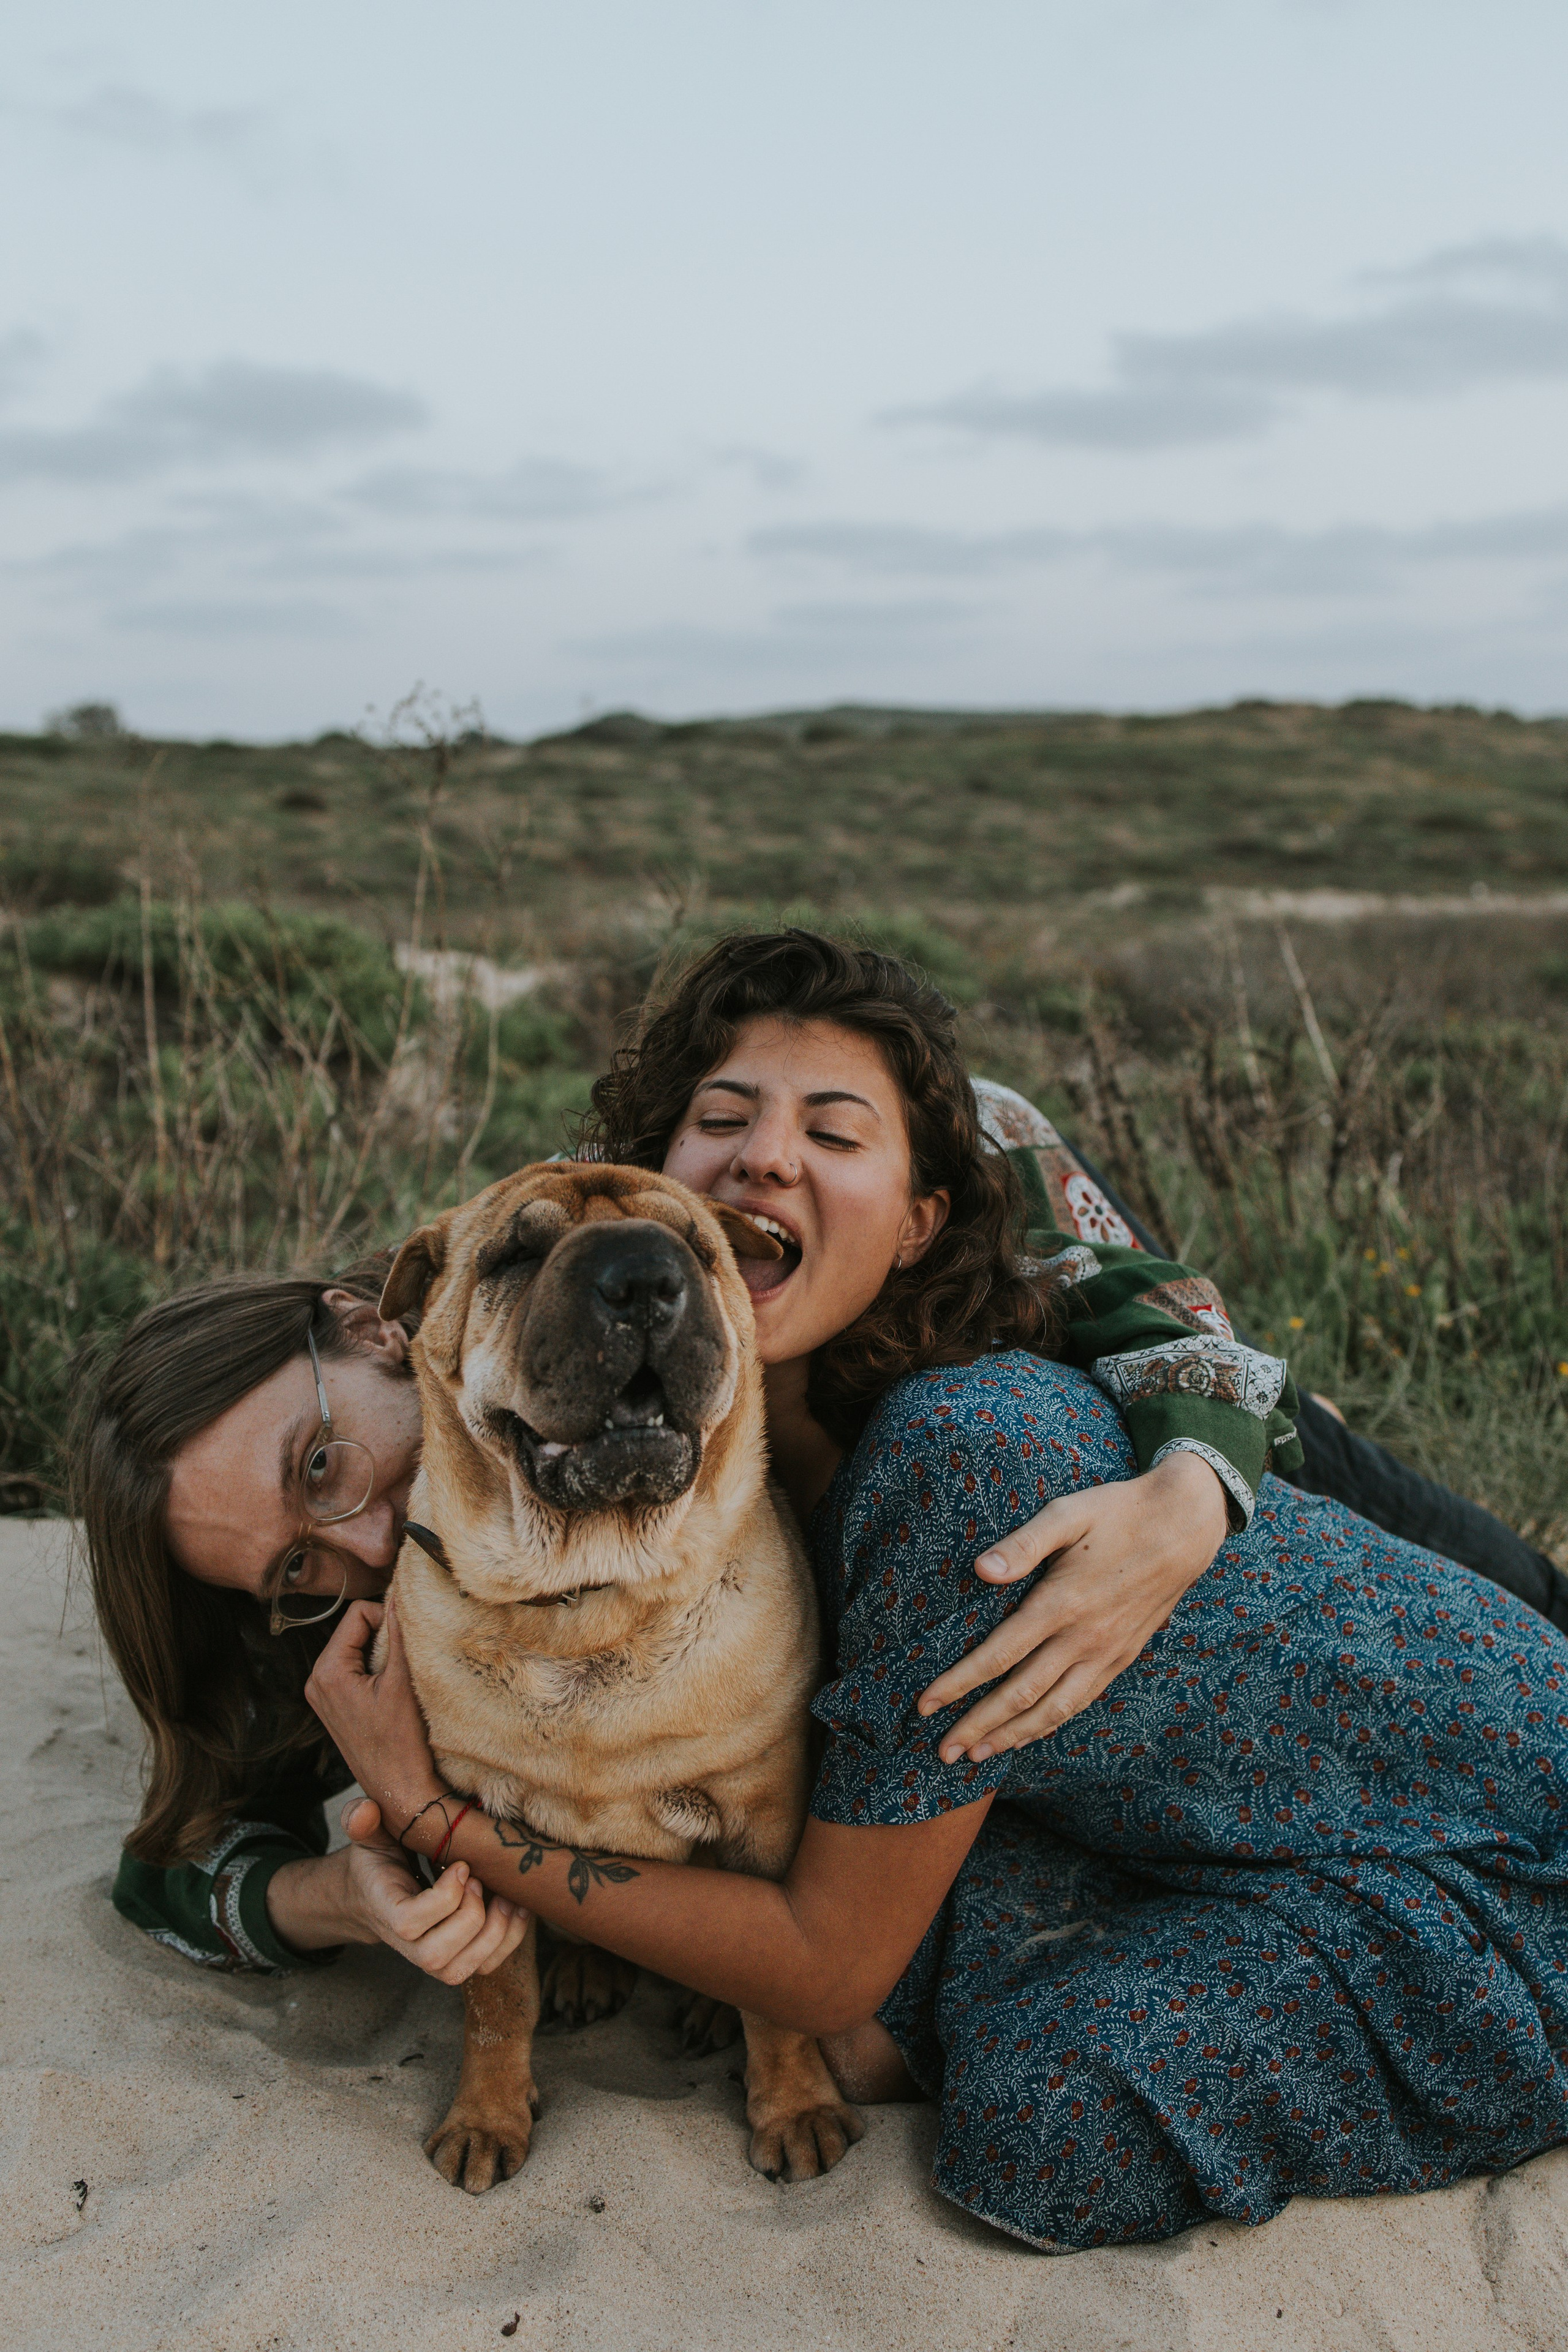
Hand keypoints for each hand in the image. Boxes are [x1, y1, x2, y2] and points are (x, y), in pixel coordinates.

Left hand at [304, 1594, 443, 1836]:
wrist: (398, 1788)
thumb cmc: (402, 1741)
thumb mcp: (403, 1680)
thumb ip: (398, 1633)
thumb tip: (399, 1595)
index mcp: (327, 1671)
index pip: (358, 1613)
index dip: (387, 1619)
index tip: (406, 1644)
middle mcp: (316, 1680)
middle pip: (354, 1629)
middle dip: (382, 1637)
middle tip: (404, 1663)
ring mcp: (321, 1694)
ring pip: (355, 1648)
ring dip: (380, 1654)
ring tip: (398, 1679)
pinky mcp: (332, 1705)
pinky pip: (353, 1668)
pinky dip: (374, 1670)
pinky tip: (390, 1691)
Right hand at [339, 1798, 528, 1984]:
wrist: (377, 1896)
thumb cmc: (380, 1862)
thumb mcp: (369, 1837)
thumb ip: (360, 1820)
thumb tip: (363, 1812)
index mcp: (385, 1910)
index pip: (409, 1922)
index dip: (442, 1898)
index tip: (462, 1865)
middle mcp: (406, 1944)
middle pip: (436, 1955)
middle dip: (469, 1917)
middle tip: (479, 1880)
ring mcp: (430, 1958)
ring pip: (463, 1968)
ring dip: (494, 1933)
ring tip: (506, 1896)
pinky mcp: (454, 1960)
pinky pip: (485, 1966)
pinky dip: (509, 1941)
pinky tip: (517, 1908)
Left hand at [916, 1452, 1228, 1762]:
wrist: (1184, 1526)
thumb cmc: (1118, 1513)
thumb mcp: (1068, 1513)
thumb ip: (1023, 1544)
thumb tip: (980, 1570)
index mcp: (1061, 1603)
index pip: (998, 1655)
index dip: (959, 1683)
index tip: (925, 1704)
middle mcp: (1083, 1638)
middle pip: (1020, 1694)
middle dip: (978, 1725)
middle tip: (942, 1752)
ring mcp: (1106, 1653)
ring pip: (1053, 1708)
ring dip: (1012, 1735)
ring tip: (976, 1756)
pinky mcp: (1123, 1657)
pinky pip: (1082, 1701)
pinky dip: (1051, 1723)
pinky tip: (1029, 1734)